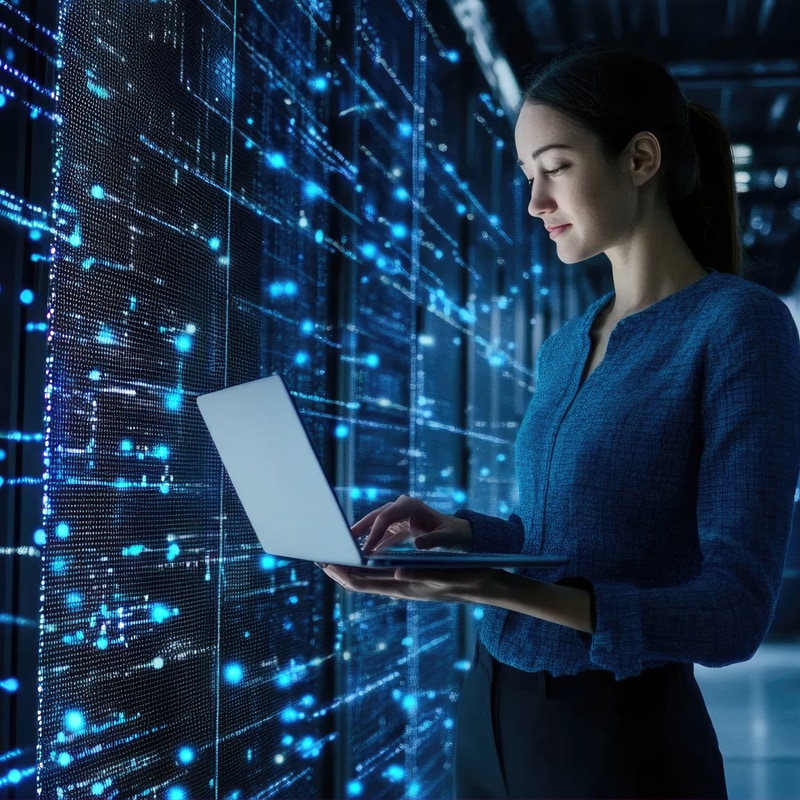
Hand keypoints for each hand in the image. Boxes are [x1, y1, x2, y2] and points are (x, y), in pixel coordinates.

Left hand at [319, 563, 495, 604]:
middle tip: (319, 560)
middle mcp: (401, 588)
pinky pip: (382, 578)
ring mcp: (405, 586)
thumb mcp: (444, 575)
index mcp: (404, 586)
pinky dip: (367, 571)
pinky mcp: (411, 582)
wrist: (483, 587)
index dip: (343, 573)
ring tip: (334, 561)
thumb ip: (420, 575)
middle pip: (361, 583)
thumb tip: (396, 573)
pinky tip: (364, 564)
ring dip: (350, 572)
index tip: (326, 563)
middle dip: (339, 572)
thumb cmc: (466, 578)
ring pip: (370, 581)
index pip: (365, 582)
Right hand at [351, 495, 472, 553]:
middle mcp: (402, 507)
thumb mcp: (446, 537)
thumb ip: (433, 540)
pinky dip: (373, 542)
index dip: (374, 532)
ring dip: (363, 534)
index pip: (386, 516)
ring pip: (376, 523)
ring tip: (347, 546)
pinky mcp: (398, 525)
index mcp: (411, 506)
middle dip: (360, 528)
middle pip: (377, 516)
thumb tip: (418, 544)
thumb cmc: (453, 532)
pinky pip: (382, 533)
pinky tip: (364, 553)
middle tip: (345, 541)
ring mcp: (399, 516)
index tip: (366, 548)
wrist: (457, 531)